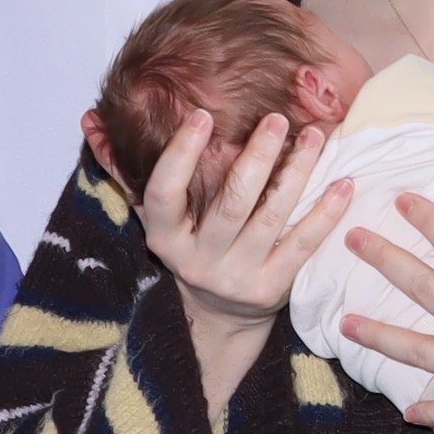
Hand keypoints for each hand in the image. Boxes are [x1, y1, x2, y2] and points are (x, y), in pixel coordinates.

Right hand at [137, 109, 353, 347]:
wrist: (218, 318)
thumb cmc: (188, 247)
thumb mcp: (155, 216)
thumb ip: (125, 169)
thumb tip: (91, 121)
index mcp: (164, 239)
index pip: (164, 194)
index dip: (180, 156)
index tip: (201, 115)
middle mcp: (199, 261)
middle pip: (229, 204)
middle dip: (255, 159)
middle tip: (276, 118)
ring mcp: (238, 277)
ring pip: (271, 219)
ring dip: (296, 174)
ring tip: (315, 136)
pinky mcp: (273, 289)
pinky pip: (302, 246)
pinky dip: (324, 214)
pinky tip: (343, 183)